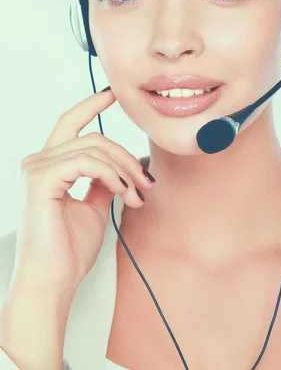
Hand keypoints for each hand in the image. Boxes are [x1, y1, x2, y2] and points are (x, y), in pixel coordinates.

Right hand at [10, 87, 154, 298]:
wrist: (52, 283)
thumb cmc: (69, 251)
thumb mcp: (93, 207)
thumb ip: (102, 181)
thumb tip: (120, 165)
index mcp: (48, 166)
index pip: (71, 124)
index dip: (92, 105)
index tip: (114, 94)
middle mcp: (38, 161)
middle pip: (93, 137)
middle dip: (126, 155)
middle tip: (146, 181)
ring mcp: (36, 168)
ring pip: (94, 147)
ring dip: (123, 169)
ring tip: (136, 195)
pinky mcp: (39, 178)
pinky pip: (86, 161)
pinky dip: (110, 174)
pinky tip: (121, 191)